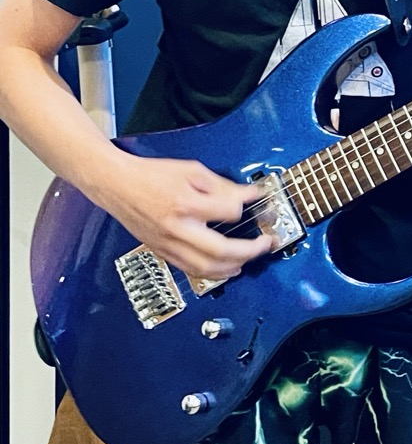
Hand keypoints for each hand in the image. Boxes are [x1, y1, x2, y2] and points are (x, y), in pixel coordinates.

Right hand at [103, 154, 274, 278]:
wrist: (116, 185)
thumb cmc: (150, 176)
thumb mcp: (190, 170)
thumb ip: (221, 185)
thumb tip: (247, 194)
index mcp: (185, 203)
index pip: (228, 212)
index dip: (245, 205)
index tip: (254, 200)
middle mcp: (177, 228)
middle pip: (220, 250)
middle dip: (249, 250)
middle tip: (264, 244)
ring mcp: (168, 244)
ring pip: (206, 268)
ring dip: (233, 267)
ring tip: (250, 259)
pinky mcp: (163, 252)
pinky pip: (191, 270)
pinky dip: (213, 273)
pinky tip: (226, 269)